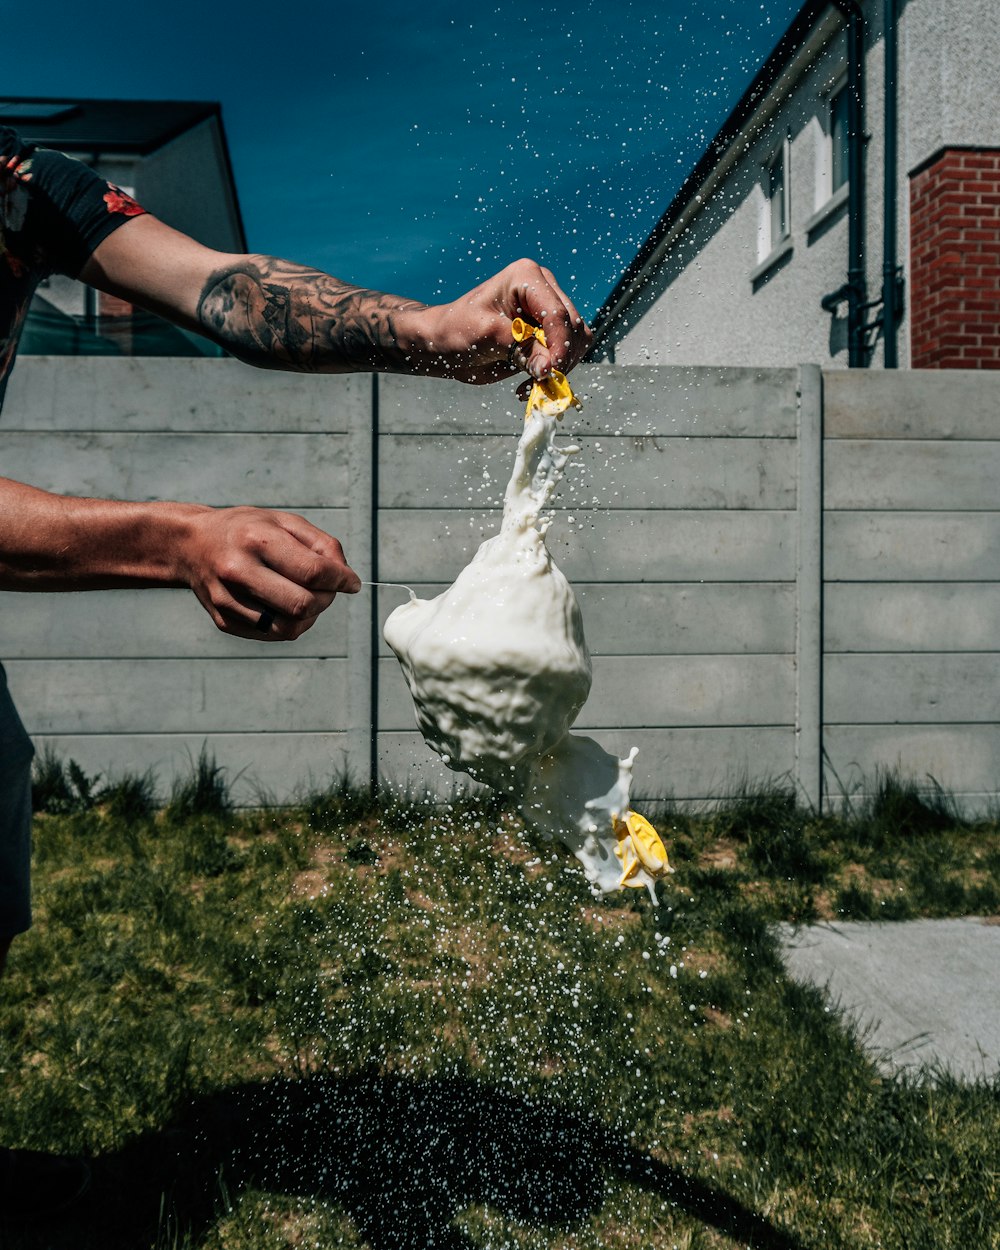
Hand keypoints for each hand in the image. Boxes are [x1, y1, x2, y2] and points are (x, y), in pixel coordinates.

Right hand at [177, 506, 360, 640]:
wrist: (190, 544)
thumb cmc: (245, 530)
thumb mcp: (283, 521)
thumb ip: (321, 544)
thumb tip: (347, 578)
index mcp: (257, 539)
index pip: (313, 571)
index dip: (342, 580)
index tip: (352, 582)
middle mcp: (238, 571)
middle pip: (303, 604)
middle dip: (327, 599)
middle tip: (329, 589)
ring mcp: (228, 600)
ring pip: (290, 627)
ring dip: (311, 616)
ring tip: (308, 596)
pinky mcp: (224, 621)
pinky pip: (272, 634)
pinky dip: (290, 623)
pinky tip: (286, 604)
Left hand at [409, 258, 592, 386]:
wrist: (443, 343)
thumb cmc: (455, 329)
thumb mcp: (485, 336)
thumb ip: (520, 349)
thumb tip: (549, 369)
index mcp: (527, 277)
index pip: (556, 313)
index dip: (559, 345)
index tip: (550, 372)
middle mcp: (543, 290)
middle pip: (572, 327)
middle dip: (561, 358)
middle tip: (539, 382)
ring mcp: (546, 312)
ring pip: (576, 342)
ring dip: (560, 368)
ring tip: (531, 385)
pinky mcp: (546, 334)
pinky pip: (565, 355)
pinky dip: (553, 373)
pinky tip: (530, 384)